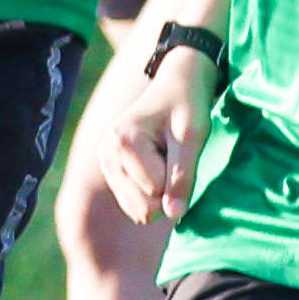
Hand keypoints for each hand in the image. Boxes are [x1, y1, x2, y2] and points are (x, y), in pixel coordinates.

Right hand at [105, 55, 202, 223]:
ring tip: (166, 160)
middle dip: (168, 190)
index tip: (181, 148)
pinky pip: (135, 205)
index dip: (179, 178)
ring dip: (161, 192)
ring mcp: (105, 164)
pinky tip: (157, 167)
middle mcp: (106, 155)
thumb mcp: (193, 137)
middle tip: (174, 157)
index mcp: (122, 142)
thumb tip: (174, 216)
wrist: (175, 84)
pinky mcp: (111, 171)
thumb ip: (183, 177)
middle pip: (144, 207)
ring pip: (139, 210)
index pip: (157, 192)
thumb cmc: (187, 105)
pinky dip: (152, 193)